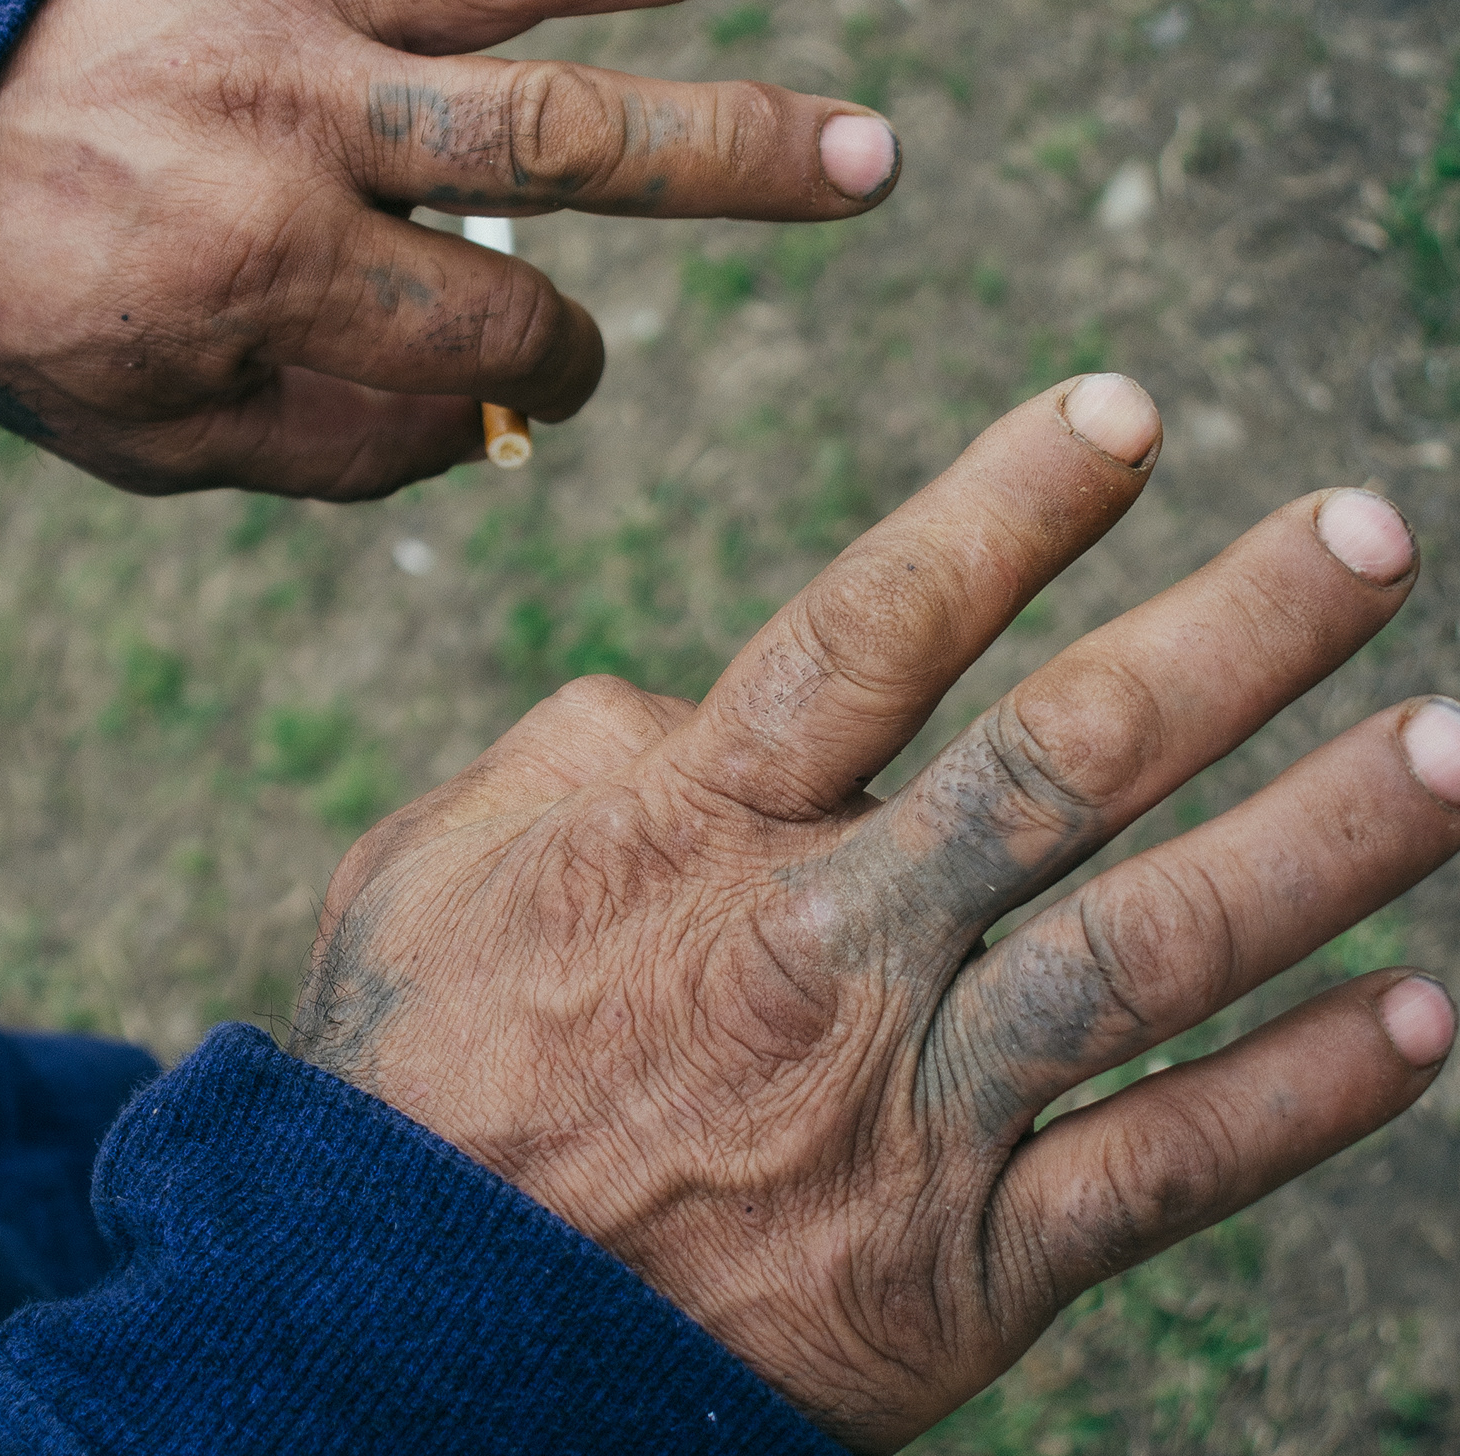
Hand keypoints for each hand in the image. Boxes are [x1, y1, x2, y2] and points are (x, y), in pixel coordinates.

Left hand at [0, 0, 896, 495]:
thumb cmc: (31, 302)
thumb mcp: (162, 435)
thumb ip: (343, 443)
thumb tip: (504, 414)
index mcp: (275, 264)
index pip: (493, 320)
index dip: (549, 364)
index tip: (560, 365)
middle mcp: (298, 113)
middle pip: (557, 130)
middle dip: (729, 152)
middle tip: (876, 159)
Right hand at [290, 374, 1459, 1448]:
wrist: (399, 1343)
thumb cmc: (416, 1074)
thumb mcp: (442, 859)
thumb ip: (583, 750)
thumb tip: (687, 701)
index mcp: (702, 824)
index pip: (885, 624)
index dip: (1012, 507)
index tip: (1131, 409)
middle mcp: (834, 940)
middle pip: (1066, 759)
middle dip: (1232, 638)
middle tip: (1370, 533)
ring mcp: (914, 1106)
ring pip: (1154, 949)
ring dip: (1323, 840)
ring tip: (1455, 748)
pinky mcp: (962, 1265)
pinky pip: (1164, 1169)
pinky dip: (1302, 1097)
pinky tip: (1425, 1019)